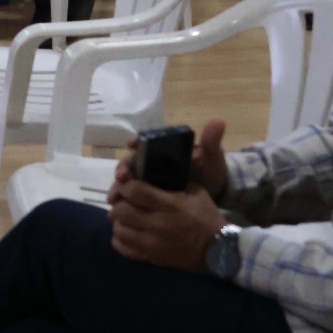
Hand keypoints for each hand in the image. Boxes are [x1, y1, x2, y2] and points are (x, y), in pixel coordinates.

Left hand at [107, 178, 227, 270]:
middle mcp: (156, 224)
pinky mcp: (152, 258)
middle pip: (121, 211)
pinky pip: (124, 250)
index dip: (125, 185)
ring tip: (125, 217)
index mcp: (168, 205)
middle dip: (118, 203)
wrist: (219, 250)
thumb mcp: (195, 192)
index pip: (134, 191)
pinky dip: (119, 240)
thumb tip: (150, 175)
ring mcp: (152, 244)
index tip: (127, 184)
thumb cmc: (207, 217)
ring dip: (118, 221)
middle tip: (123, 200)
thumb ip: (172, 182)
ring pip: (119, 230)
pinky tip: (126, 233)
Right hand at [112, 118, 230, 200]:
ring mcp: (148, 180)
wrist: (215, 196)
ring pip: (128, 181)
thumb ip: (210, 142)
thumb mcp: (211, 157)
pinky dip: (123, 202)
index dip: (136, 142)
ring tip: (114, 198)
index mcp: (163, 149)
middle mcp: (151, 162)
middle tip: (121, 178)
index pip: (145, 142)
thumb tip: (218, 122)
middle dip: (123, 169)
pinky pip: (131, 197)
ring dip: (118, 188)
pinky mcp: (147, 196)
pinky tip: (118, 210)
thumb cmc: (210, 172)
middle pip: (132, 162)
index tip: (130, 145)